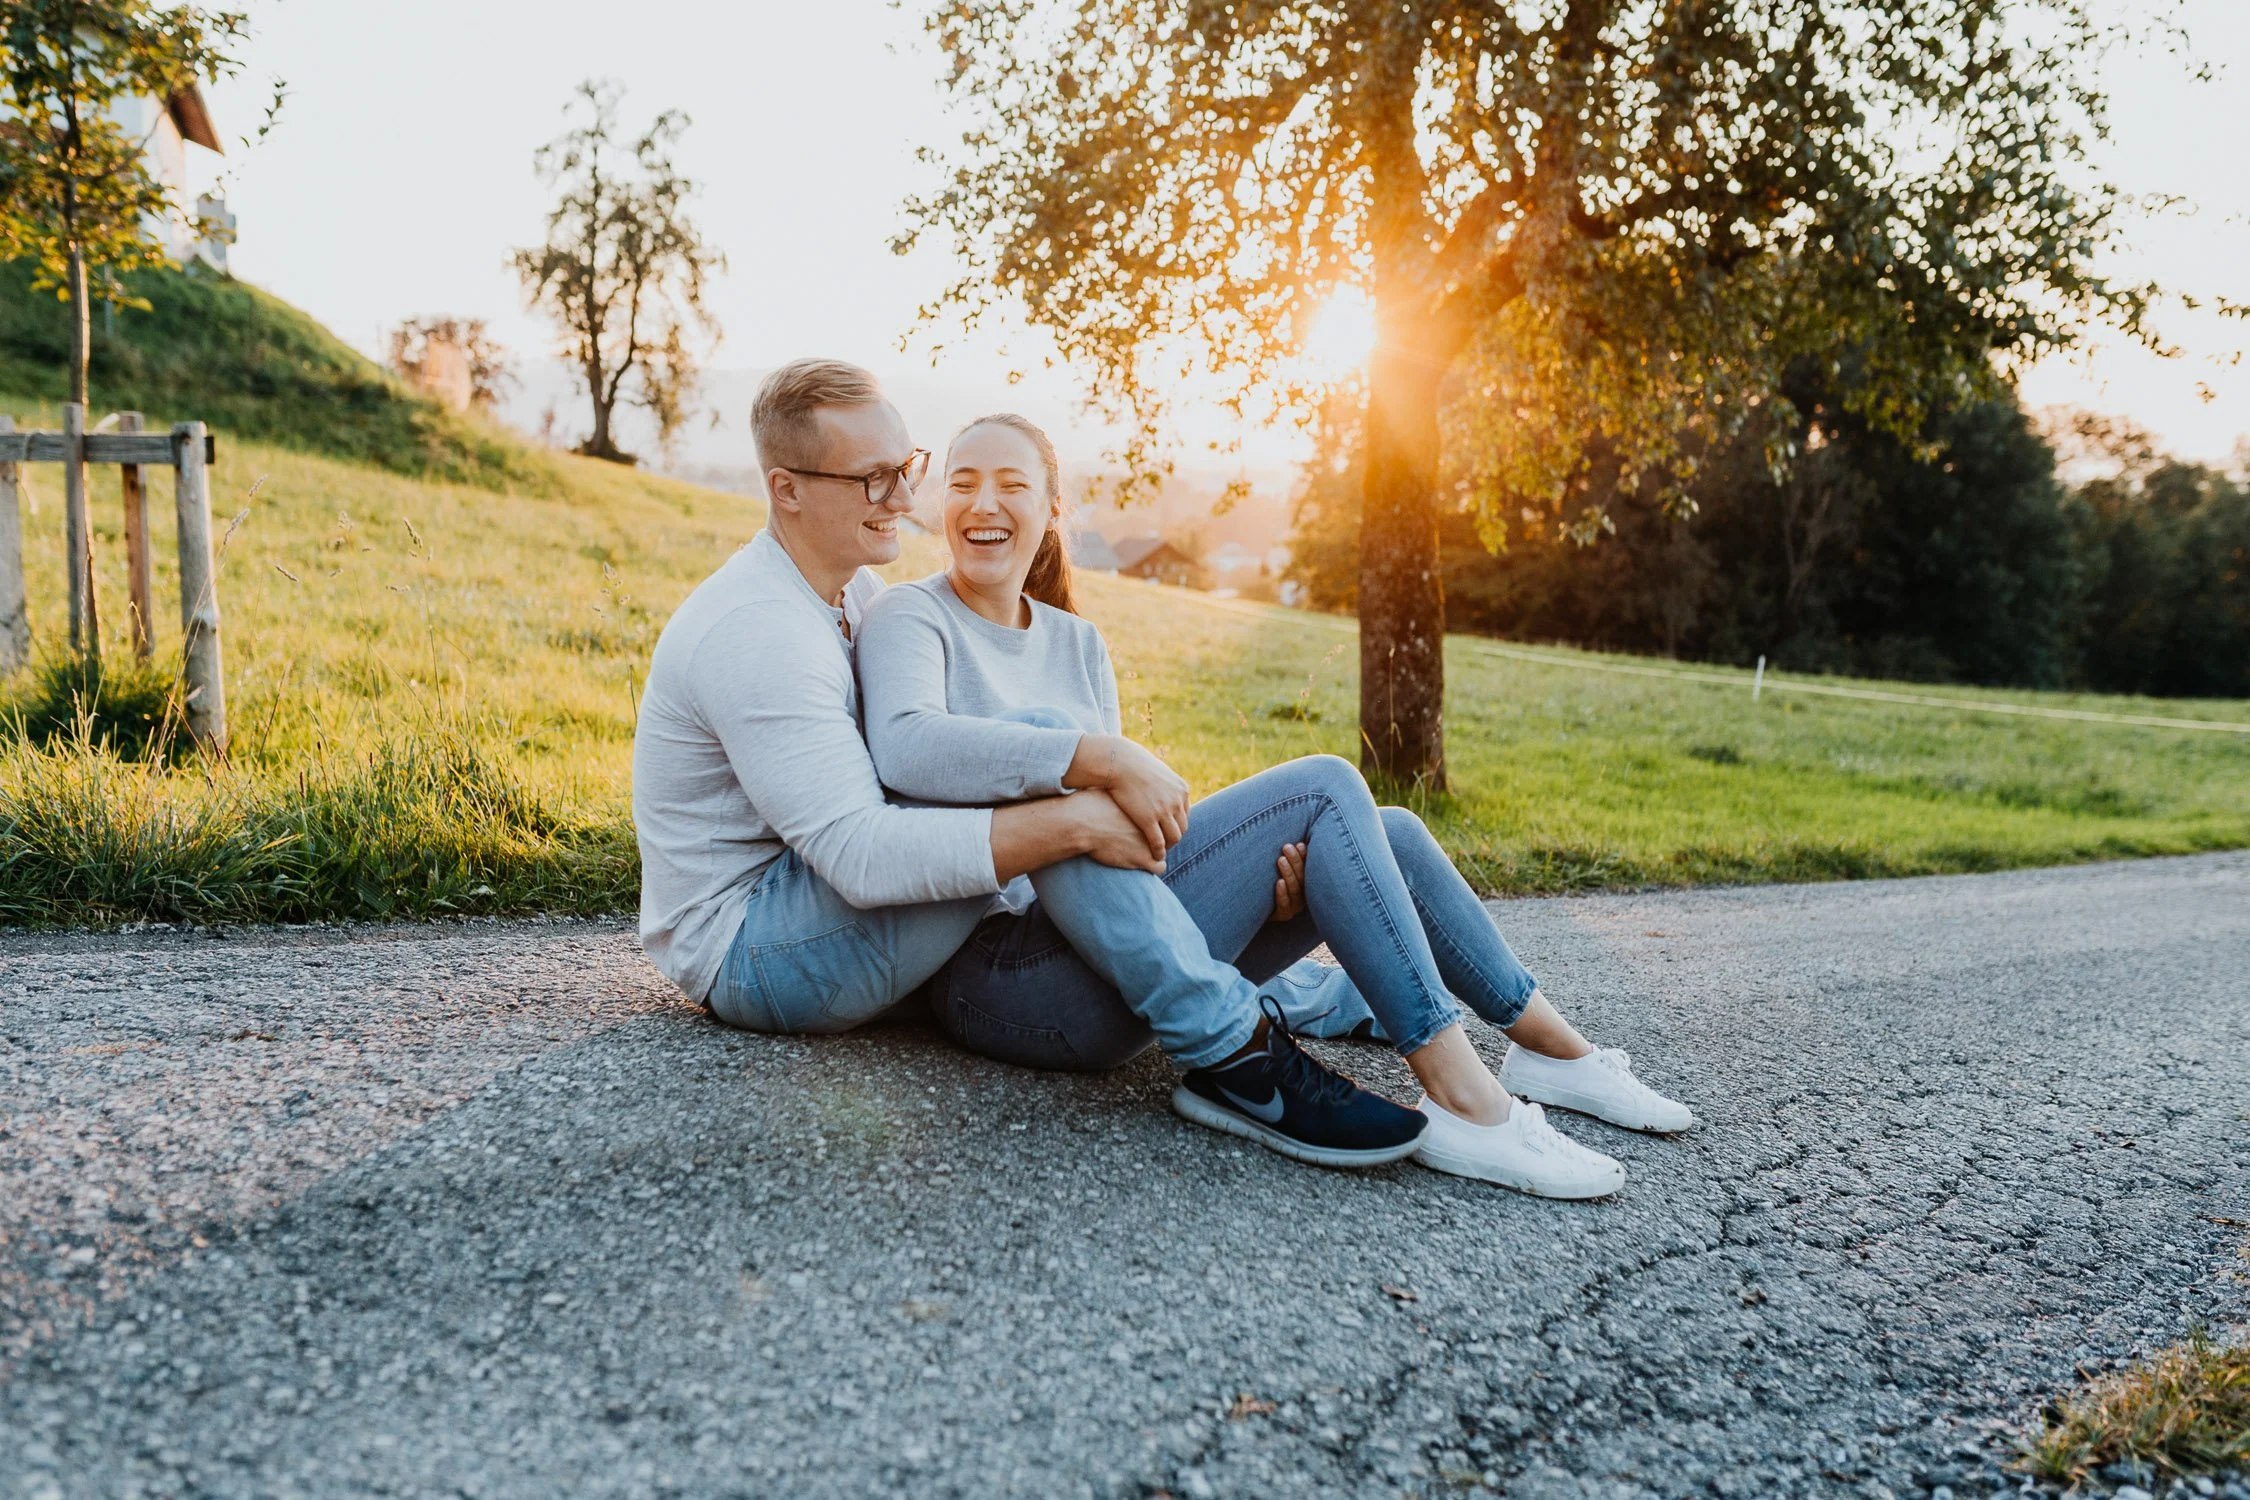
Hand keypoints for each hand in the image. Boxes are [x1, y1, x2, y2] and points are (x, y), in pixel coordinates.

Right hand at [1070, 733, 1189, 860]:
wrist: (1120, 763)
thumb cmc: (1133, 765)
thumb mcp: (1156, 772)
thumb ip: (1163, 783)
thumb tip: (1163, 787)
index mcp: (1181, 790)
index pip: (1185, 815)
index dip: (1176, 825)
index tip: (1167, 830)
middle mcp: (1177, 801)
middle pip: (1182, 828)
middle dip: (1174, 838)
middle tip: (1164, 844)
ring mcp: (1164, 811)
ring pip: (1174, 837)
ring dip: (1168, 847)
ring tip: (1160, 851)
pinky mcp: (1149, 820)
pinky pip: (1158, 842)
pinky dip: (1159, 851)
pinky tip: (1154, 855)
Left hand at [1270, 842, 1306, 923]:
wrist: (1253, 909)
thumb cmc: (1267, 883)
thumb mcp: (1278, 869)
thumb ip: (1285, 857)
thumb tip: (1292, 838)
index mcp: (1305, 882)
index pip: (1308, 868)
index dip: (1304, 856)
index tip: (1299, 844)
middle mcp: (1303, 894)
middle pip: (1302, 877)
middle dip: (1295, 861)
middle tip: (1287, 847)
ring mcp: (1295, 906)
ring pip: (1295, 889)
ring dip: (1288, 874)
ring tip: (1281, 860)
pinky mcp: (1283, 915)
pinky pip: (1284, 905)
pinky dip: (1282, 893)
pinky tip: (1279, 882)